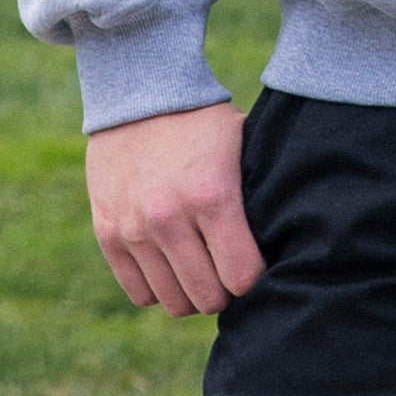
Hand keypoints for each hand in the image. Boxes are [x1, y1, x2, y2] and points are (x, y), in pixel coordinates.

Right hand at [86, 101, 264, 317]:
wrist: (137, 92)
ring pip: (174, 303)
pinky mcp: (107, 231)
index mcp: (212, 194)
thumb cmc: (201, 122)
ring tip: (199, 267)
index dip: (253, 275)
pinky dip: (158, 287)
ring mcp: (134, 227)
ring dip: (191, 291)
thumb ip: (257, 194)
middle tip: (225, 268)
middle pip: (208, 298)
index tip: (252, 261)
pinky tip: (169, 263)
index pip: (243, 277)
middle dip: (224, 289)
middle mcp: (169, 216)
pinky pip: (139, 292)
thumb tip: (287, 238)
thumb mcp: (240, 145)